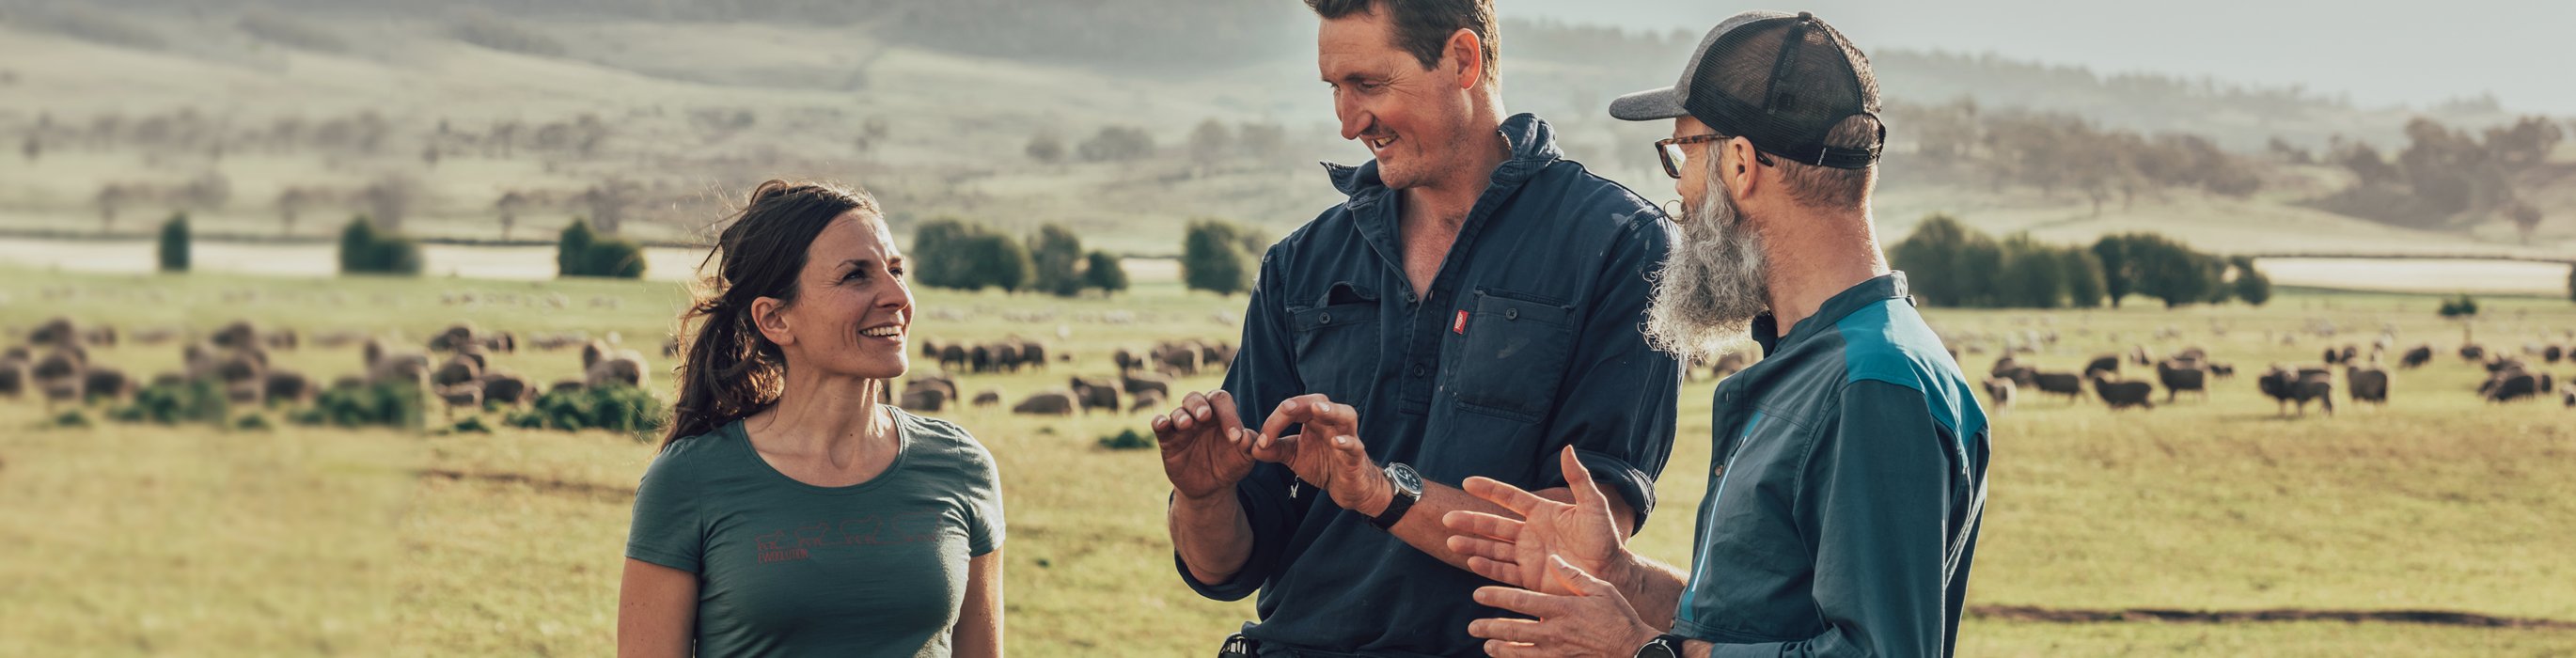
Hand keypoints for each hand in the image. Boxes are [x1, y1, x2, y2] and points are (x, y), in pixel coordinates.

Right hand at [1151, 390, 1254, 501]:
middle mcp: (1199, 416)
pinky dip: (1158, 422)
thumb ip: (1250, 445)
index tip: (1235, 438)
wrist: (1212, 487)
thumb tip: (1245, 437)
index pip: (1221, 402)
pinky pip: (1158, 425)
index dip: (1229, 415)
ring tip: (1187, 425)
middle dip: (1199, 405)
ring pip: (1177, 412)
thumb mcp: (1245, 457)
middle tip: (1205, 416)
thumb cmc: (1230, 465)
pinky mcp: (1167, 441)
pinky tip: (1162, 424)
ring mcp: (1182, 427)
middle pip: (1195, 398)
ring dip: (1181, 416)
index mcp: (1220, 414)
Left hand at [1251, 394, 1387, 514]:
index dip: (1275, 421)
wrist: (1347, 487)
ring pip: (1345, 415)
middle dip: (1301, 403)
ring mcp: (1347, 437)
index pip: (1294, 409)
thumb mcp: (1294, 456)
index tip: (1261, 441)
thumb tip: (1252, 447)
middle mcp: (1331, 423)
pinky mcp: (1356, 456)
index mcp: (1314, 419)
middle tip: (1285, 408)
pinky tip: (1336, 442)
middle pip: (1319, 402)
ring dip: (1332, 410)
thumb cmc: (1323, 464)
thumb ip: (1274, 449)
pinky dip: (1347, 442)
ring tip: (1318, 409)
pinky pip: (1355, 445)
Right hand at [1443, 447, 1632, 595]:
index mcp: (1542, 513)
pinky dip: (1487, 567)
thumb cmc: (1605, 538)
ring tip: (1451, 541)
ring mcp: (1528, 555)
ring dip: (1473, 544)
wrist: (1611, 573)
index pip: (1510, 497)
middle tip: (1447, 518)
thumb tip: (1568, 448)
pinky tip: (1471, 562)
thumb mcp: (1593, 505)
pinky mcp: (1530, 577)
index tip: (1468, 482)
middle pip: (1493, 525)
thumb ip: (1578, 479)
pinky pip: (1504, 571)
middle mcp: (1530, 533)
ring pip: (1493, 548)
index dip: (1490, 489)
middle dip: (1470, 521)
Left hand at [1468, 556, 1662, 657]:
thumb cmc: (1619, 616)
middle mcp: (1555, 631)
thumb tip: (1553, 558)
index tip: (1478, 594)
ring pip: (1520, 652)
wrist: (1634, 649)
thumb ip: (1573, 575)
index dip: (1496, 598)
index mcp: (1562, 608)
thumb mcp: (1600, 589)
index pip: (1521, 602)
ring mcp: (1557, 651)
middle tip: (1472, 627)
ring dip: (1500, 649)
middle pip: (1514, 630)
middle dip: (1489, 628)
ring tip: (1485, 646)